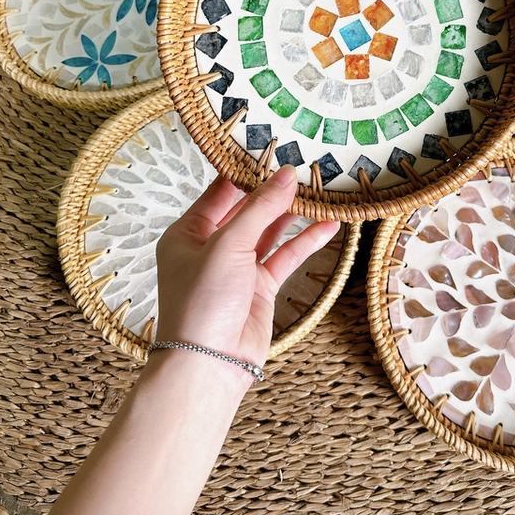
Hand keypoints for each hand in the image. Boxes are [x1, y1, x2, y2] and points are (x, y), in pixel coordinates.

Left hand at [153, 165, 338, 367]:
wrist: (210, 363)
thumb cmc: (203, 301)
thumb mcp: (228, 244)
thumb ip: (260, 208)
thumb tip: (286, 174)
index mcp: (188, 232)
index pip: (220, 191)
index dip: (247, 171)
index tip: (275, 151)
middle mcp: (210, 247)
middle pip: (247, 210)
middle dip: (274, 192)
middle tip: (305, 167)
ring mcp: (236, 268)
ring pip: (269, 232)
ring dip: (293, 215)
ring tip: (320, 192)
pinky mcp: (259, 287)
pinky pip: (284, 257)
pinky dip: (304, 242)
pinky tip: (327, 226)